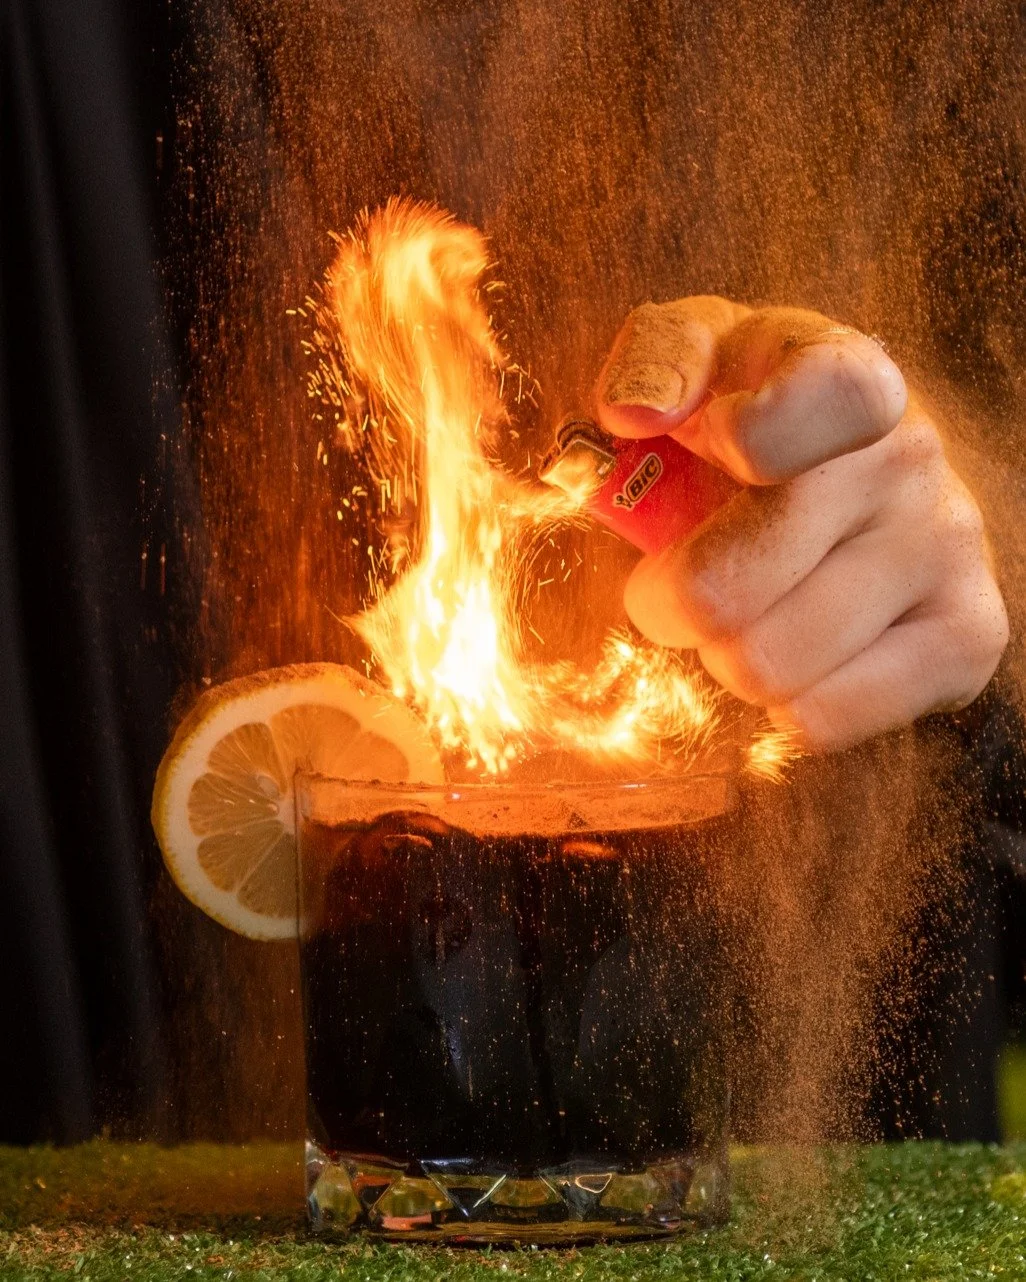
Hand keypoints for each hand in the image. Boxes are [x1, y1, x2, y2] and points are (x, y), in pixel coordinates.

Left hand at [596, 297, 1008, 752]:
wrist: (854, 470)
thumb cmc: (748, 416)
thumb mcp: (700, 355)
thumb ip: (659, 354)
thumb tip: (636, 410)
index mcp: (844, 375)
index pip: (824, 401)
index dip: (748, 439)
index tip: (705, 446)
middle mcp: (910, 457)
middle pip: (728, 592)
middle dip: (672, 603)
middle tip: (676, 585)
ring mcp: (948, 549)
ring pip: (768, 668)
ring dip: (727, 658)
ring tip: (747, 614)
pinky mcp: (968, 637)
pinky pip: (825, 720)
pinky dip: (786, 705)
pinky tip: (797, 654)